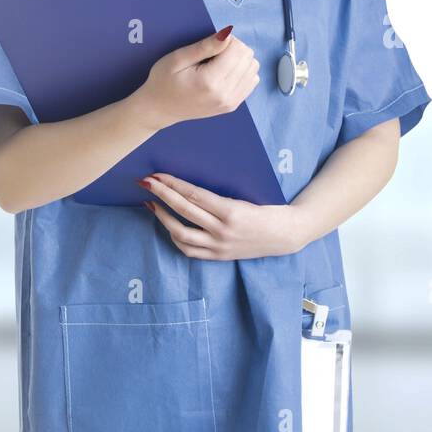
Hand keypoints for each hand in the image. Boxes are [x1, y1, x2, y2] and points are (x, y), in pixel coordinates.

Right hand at [130, 25, 259, 131]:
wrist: (160, 109)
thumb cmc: (163, 81)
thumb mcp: (178, 58)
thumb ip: (205, 47)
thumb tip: (228, 34)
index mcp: (210, 81)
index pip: (238, 50)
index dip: (227, 40)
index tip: (211, 44)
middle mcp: (225, 94)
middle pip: (248, 58)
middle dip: (234, 49)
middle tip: (213, 53)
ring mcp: (231, 102)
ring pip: (253, 69)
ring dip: (240, 60)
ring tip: (218, 63)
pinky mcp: (233, 105)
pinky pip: (252, 81)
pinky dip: (242, 72)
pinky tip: (225, 73)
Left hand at [139, 171, 307, 259]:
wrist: (285, 234)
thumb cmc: (268, 208)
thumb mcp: (246, 197)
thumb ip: (218, 196)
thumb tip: (187, 185)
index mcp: (232, 211)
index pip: (194, 195)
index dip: (173, 184)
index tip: (157, 174)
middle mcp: (223, 230)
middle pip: (183, 211)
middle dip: (162, 195)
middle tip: (146, 182)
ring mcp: (219, 246)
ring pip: (181, 233)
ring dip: (163, 217)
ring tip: (152, 204)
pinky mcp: (219, 256)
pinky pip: (189, 250)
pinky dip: (175, 237)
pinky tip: (169, 225)